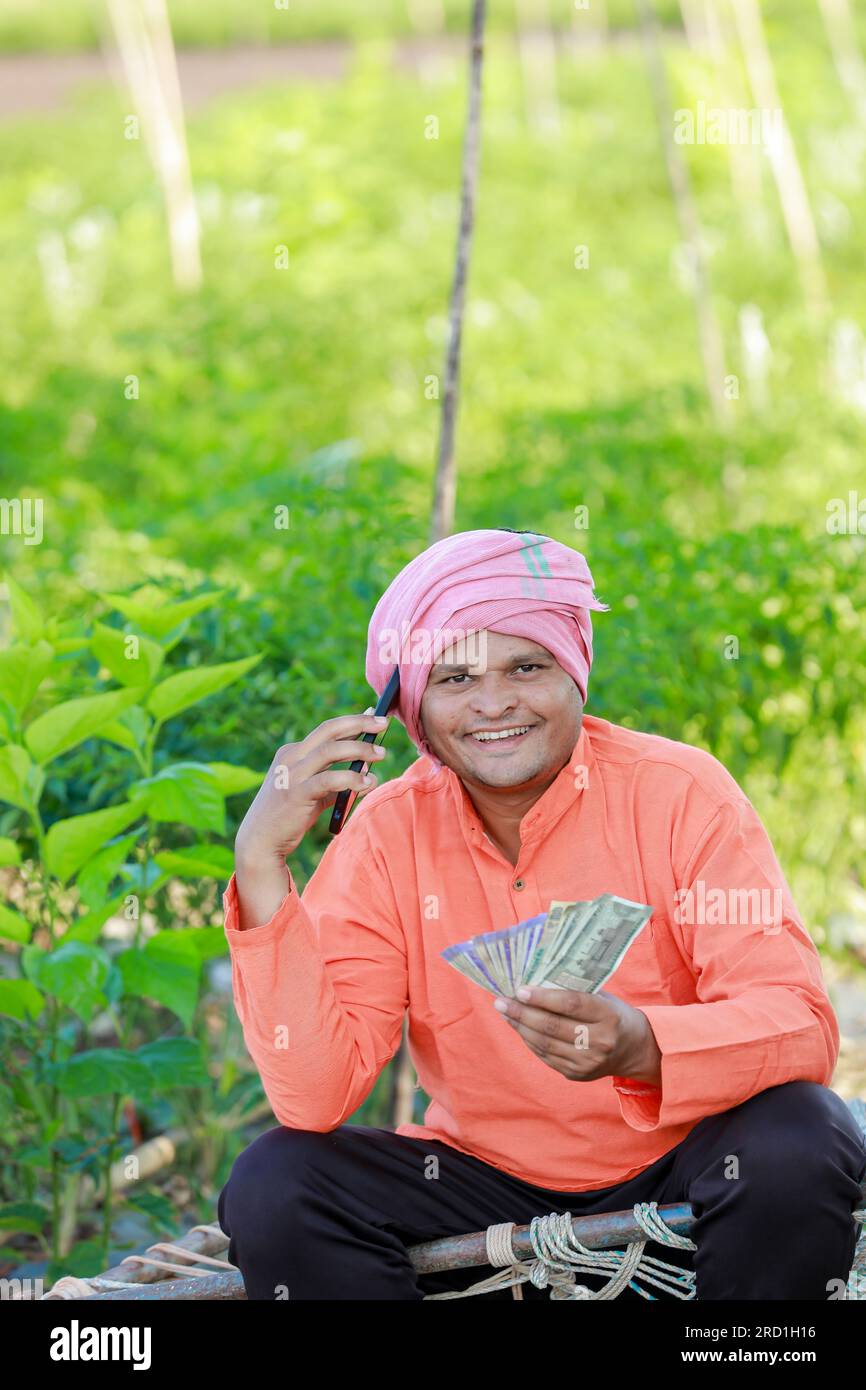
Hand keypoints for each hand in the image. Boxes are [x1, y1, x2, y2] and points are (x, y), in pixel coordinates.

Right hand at [234, 710, 389, 863]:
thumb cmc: (289, 815)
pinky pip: (329, 780)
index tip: (374, 715)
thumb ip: (336, 780)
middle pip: (329, 730)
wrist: (260, 840)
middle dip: (359, 723)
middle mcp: (291, 757)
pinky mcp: (296, 793)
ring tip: (381, 754)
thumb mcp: (311, 791)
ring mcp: (292, 774)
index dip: (352, 721)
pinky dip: (351, 779)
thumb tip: (366, 768)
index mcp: (292, 752)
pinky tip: (368, 783)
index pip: (327, 730)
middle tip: (384, 723)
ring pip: (331, 750)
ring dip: (360, 749)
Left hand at [492, 985, 660, 1084]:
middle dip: (522, 1013)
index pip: (571, 1005)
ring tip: (504, 1012)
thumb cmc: (613, 1014)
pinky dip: (529, 1040)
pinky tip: (519, 1027)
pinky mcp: (577, 1074)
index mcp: (608, 1016)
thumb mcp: (603, 997)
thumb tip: (534, 980)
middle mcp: (599, 1042)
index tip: (520, 990)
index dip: (543, 997)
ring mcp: (587, 1062)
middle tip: (501, 1001)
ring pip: (545, 1044)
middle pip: (553, 1027)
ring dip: (520, 1026)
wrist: (634, 1050)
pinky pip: (546, 1056)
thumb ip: (575, 990)